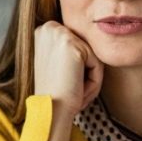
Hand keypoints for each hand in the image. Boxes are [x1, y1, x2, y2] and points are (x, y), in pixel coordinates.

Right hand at [34, 21, 102, 140]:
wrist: (49, 112)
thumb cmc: (55, 95)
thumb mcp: (58, 64)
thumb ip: (70, 50)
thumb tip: (91, 44)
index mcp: (44, 31)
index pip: (78, 45)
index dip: (78, 70)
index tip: (67, 86)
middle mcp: (49, 28)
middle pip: (86, 49)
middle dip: (85, 74)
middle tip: (73, 93)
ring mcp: (60, 35)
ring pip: (93, 56)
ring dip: (90, 79)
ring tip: (75, 94)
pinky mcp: (73, 46)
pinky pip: (98, 63)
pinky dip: (94, 81)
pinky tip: (78, 92)